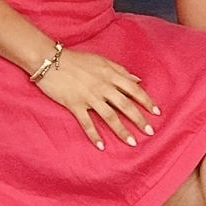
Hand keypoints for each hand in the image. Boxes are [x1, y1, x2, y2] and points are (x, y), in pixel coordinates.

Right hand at [33, 48, 160, 149]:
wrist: (49, 59)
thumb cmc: (77, 59)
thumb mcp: (102, 60)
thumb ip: (121, 71)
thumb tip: (138, 80)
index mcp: (110, 75)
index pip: (134, 89)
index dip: (146, 101)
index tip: (157, 112)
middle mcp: (102, 86)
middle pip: (125, 105)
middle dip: (139, 120)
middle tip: (149, 132)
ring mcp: (89, 96)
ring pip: (109, 116)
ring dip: (121, 131)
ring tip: (131, 142)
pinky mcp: (74, 104)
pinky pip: (86, 122)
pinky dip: (94, 135)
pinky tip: (101, 146)